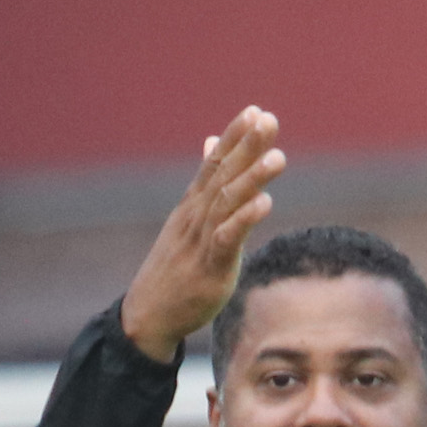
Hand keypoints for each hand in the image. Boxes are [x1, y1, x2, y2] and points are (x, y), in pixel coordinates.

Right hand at [120, 107, 287, 363]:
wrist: (148, 315)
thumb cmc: (174, 268)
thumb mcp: (188, 221)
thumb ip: (207, 183)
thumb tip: (212, 143)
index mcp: (194, 205)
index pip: (215, 163)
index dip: (234, 137)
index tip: (255, 111)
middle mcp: (196, 216)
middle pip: (223, 175)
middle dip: (247, 147)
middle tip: (269, 120)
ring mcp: (201, 241)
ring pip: (227, 203)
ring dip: (252, 179)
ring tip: (278, 157)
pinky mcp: (209, 268)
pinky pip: (227, 239)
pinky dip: (245, 219)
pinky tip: (265, 203)